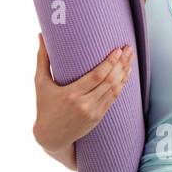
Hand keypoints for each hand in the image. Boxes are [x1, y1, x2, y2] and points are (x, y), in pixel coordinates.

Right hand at [32, 34, 133, 166]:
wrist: (51, 136)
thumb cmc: (44, 106)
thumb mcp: (40, 83)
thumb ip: (42, 58)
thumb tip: (41, 35)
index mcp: (71, 94)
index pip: (97, 76)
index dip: (110, 63)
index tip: (117, 50)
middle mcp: (84, 104)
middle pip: (109, 82)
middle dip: (122, 64)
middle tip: (129, 49)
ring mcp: (93, 112)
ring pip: (115, 91)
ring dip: (124, 74)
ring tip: (130, 59)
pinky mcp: (98, 118)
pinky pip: (113, 99)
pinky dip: (121, 86)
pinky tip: (125, 75)